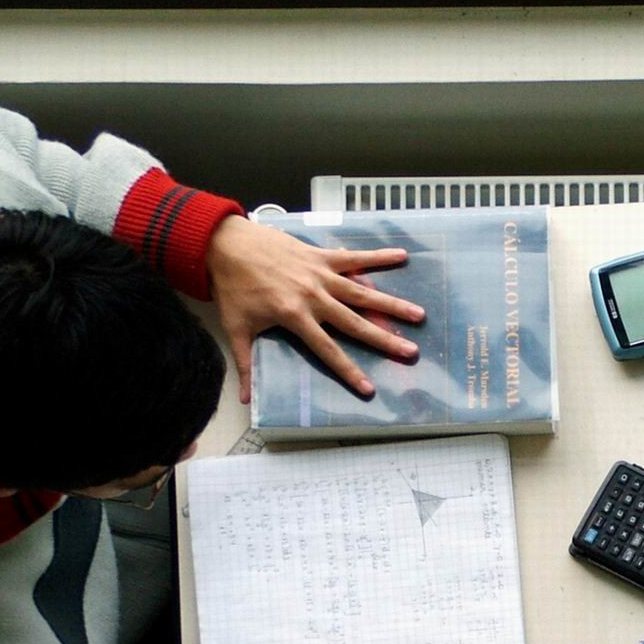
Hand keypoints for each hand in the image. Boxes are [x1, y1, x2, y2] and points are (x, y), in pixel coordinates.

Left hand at [204, 215, 425, 403]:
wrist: (225, 243)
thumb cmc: (232, 287)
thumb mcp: (236, 328)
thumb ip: (246, 365)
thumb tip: (245, 400)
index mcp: (294, 316)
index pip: (327, 350)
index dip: (349, 371)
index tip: (369, 389)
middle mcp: (313, 296)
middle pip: (355, 322)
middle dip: (384, 339)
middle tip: (411, 352)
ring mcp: (320, 274)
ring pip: (362, 292)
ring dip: (392, 303)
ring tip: (419, 314)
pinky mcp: (320, 256)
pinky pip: (354, 257)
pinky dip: (378, 256)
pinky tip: (402, 255)